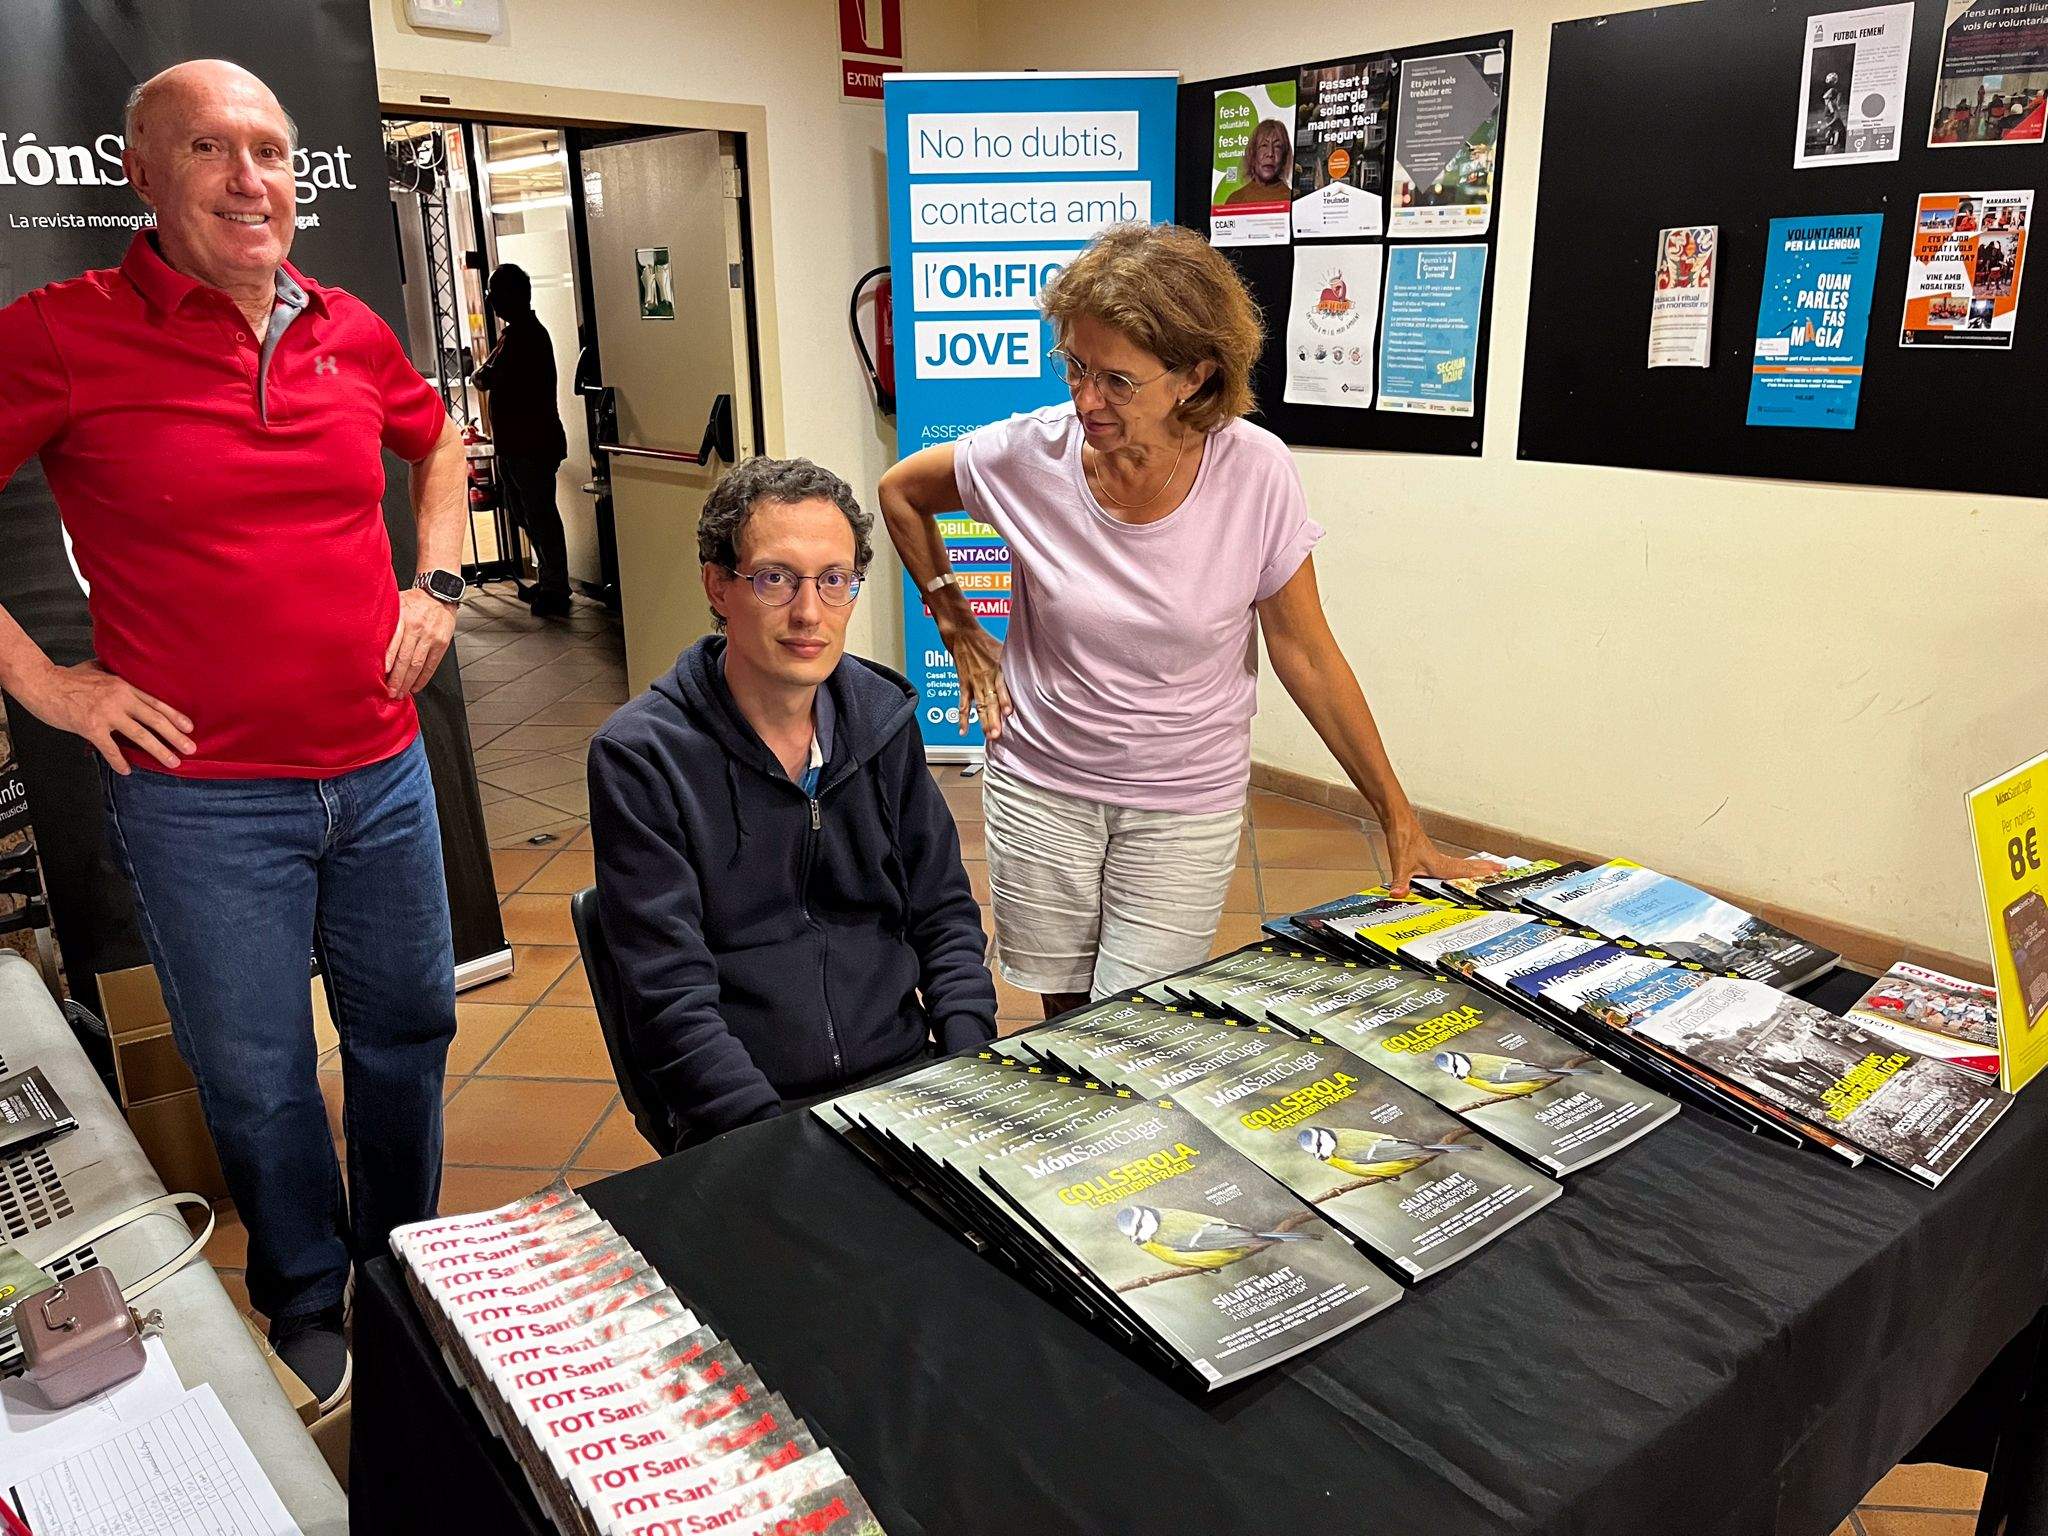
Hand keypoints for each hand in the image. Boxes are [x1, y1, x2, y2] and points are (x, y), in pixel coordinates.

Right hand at [19, 660, 194, 774]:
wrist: (41, 682)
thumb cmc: (68, 677)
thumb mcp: (97, 670)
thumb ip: (114, 674)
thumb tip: (125, 673)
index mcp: (123, 685)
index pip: (155, 702)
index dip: (175, 716)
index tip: (190, 728)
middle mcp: (119, 698)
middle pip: (154, 719)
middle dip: (175, 736)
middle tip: (191, 749)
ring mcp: (105, 713)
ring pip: (139, 734)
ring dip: (158, 750)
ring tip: (172, 762)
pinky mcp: (89, 726)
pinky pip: (109, 748)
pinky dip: (119, 761)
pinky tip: (127, 770)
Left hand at [384, 587, 456, 698]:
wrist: (439, 593)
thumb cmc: (414, 600)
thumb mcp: (395, 604)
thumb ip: (385, 621)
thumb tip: (369, 642)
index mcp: (403, 618)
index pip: (394, 644)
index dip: (388, 662)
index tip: (381, 676)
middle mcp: (417, 628)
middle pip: (405, 659)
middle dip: (397, 679)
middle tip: (390, 693)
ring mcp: (430, 637)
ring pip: (417, 664)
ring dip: (408, 682)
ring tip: (401, 693)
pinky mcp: (441, 643)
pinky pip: (431, 664)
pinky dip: (423, 678)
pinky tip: (416, 686)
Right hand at [940, 618, 1011, 740]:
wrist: (963, 636)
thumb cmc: (986, 643)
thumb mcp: (1004, 650)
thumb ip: (1017, 664)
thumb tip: (1038, 671)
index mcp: (997, 670)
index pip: (1001, 687)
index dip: (1004, 699)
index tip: (1008, 712)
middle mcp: (985, 679)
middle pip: (989, 702)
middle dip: (993, 718)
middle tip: (997, 734)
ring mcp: (973, 684)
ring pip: (978, 706)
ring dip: (983, 722)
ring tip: (988, 736)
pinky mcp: (964, 686)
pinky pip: (963, 704)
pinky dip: (962, 718)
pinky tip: (964, 731)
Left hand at [1385, 816, 1502, 897]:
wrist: (1397, 820)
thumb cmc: (1402, 837)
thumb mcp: (1400, 865)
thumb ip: (1401, 882)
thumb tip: (1399, 894)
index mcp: (1440, 865)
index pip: (1465, 871)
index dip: (1482, 874)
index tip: (1498, 874)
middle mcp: (1441, 860)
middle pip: (1469, 865)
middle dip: (1486, 868)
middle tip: (1503, 868)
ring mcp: (1437, 856)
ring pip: (1462, 862)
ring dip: (1477, 865)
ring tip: (1490, 867)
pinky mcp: (1430, 854)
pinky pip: (1452, 862)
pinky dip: (1462, 864)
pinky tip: (1458, 867)